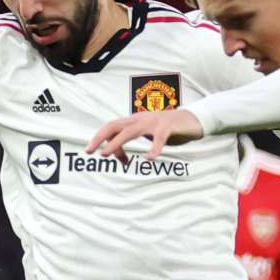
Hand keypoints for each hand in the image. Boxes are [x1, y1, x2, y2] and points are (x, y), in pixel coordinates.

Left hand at [86, 109, 204, 159]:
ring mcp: (153, 122)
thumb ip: (133, 144)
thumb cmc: (166, 129)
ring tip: (107, 154)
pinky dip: (154, 148)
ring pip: (130, 132)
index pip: (111, 127)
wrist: (190, 119)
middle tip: (90, 151)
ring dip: (117, 144)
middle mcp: (140, 119)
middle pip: (114, 126)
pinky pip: (159, 139)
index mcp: (134, 121)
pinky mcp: (167, 128)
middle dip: (100, 138)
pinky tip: (149, 158)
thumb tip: (120, 159)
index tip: (92, 151)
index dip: (99, 137)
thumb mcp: (146, 136)